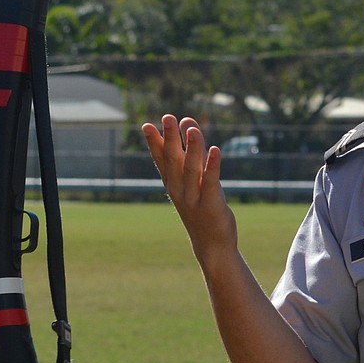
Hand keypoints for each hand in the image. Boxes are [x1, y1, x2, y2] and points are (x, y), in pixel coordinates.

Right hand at [142, 115, 237, 267]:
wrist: (211, 244)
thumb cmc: (203, 207)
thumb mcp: (195, 179)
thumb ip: (193, 151)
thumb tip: (188, 122)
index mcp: (172, 184)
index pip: (161, 160)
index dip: (155, 143)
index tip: (147, 125)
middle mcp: (179, 191)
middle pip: (173, 161)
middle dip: (170, 139)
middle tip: (167, 118)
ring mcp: (193, 199)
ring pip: (191, 170)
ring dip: (192, 148)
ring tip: (192, 128)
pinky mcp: (210, 205)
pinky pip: (210, 182)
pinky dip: (212, 166)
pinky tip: (216, 149)